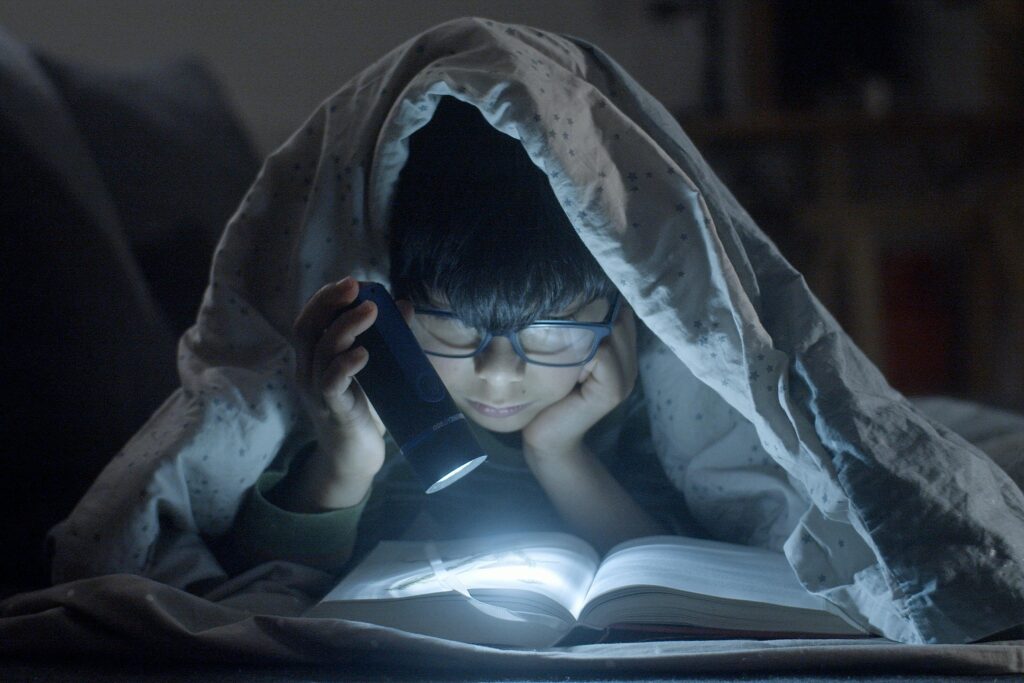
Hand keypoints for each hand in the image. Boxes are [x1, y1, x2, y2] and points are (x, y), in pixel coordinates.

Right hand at [293, 276, 385, 483]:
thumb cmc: (365, 412)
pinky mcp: (332, 411)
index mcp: (315, 359)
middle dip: (328, 302)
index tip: (352, 282)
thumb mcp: (377, 370)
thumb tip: (404, 307)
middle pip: (306, 328)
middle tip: (354, 285)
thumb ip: (387, 341)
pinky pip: (332, 383)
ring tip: (371, 311)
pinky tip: (364, 353)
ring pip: (321, 351)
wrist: (357, 460)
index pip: (311, 320)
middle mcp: (309, 372)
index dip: (327, 298)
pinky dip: (346, 364)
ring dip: (346, 327)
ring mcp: (317, 392)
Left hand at [522, 300, 636, 457]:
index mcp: (622, 353)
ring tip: (561, 332)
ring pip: (612, 332)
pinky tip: (563, 355)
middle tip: (561, 308)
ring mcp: (626, 378)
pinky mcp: (612, 392)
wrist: (545, 437)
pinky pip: (603, 355)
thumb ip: (577, 332)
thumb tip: (571, 291)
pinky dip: (583, 349)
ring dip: (586, 329)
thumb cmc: (549, 392)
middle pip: (619, 317)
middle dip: (594, 310)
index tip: (575, 289)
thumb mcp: (564, 355)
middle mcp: (630, 363)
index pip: (622, 311)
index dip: (601, 298)